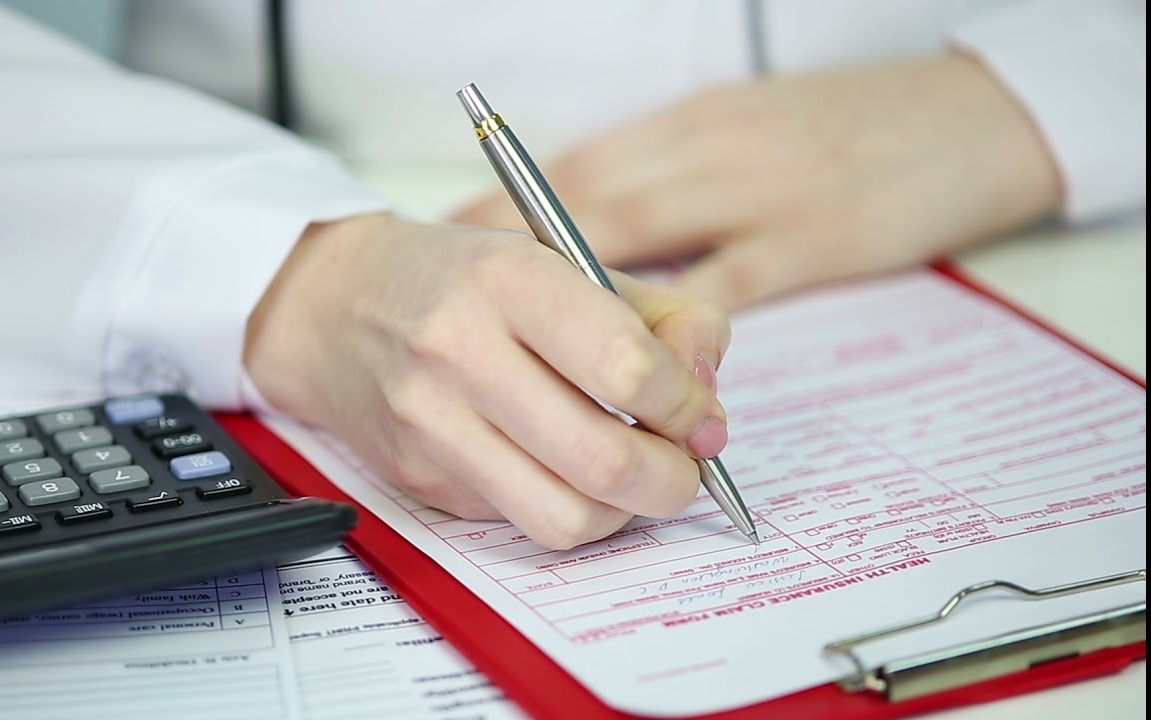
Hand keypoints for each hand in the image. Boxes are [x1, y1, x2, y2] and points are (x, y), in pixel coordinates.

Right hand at [244, 213, 730, 548]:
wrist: (335, 304)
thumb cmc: (462, 279)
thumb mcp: (565, 259)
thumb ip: (662, 317)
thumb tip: (709, 397)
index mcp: (509, 280)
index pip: (628, 369)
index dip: (688, 405)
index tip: (699, 412)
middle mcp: (461, 353)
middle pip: (604, 461)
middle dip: (673, 479)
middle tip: (685, 466)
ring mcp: (432, 425)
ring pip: (565, 518)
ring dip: (624, 513)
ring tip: (631, 477)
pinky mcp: (419, 479)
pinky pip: (520, 522)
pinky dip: (565, 506)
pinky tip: (561, 467)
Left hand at [454, 53, 1062, 308]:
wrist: (973, 113)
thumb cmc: (851, 129)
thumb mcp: (750, 133)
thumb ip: (681, 177)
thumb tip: (609, 236)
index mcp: (689, 124)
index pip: (576, 169)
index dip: (506, 210)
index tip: (451, 244)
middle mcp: (708, 149)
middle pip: (586, 201)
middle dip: (515, 255)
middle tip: (457, 303)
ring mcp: (757, 189)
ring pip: (645, 237)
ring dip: (581, 303)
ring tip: (521, 352)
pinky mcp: (811, 235)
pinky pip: (728, 282)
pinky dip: (677, 331)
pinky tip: (641, 370)